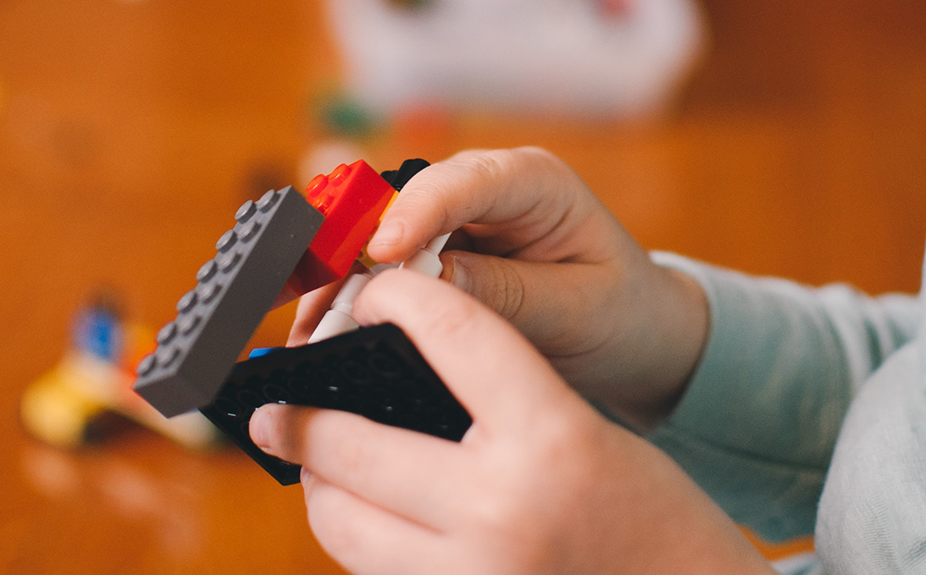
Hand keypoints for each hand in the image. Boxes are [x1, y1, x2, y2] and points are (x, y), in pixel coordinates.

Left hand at [254, 269, 772, 574]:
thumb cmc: (652, 517)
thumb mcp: (590, 435)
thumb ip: (501, 401)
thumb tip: (393, 375)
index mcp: (552, 440)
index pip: (452, 334)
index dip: (397, 298)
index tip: (369, 293)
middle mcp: (501, 509)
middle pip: (353, 442)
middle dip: (300, 417)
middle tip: (273, 408)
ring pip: (342, 522)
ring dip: (317, 486)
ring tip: (312, 464)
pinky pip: (373, 572)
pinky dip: (357, 538)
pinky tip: (361, 515)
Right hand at [292, 147, 706, 428]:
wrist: (633, 334)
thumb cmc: (617, 313)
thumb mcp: (575, 309)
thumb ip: (505, 294)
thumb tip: (425, 284)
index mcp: (533, 183)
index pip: (465, 181)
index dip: (416, 213)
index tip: (382, 253)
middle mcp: (482, 190)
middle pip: (400, 204)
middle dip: (353, 253)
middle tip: (320, 307)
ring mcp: (450, 221)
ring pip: (374, 238)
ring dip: (338, 284)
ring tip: (308, 332)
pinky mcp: (430, 256)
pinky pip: (376, 271)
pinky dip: (347, 303)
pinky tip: (321, 335)